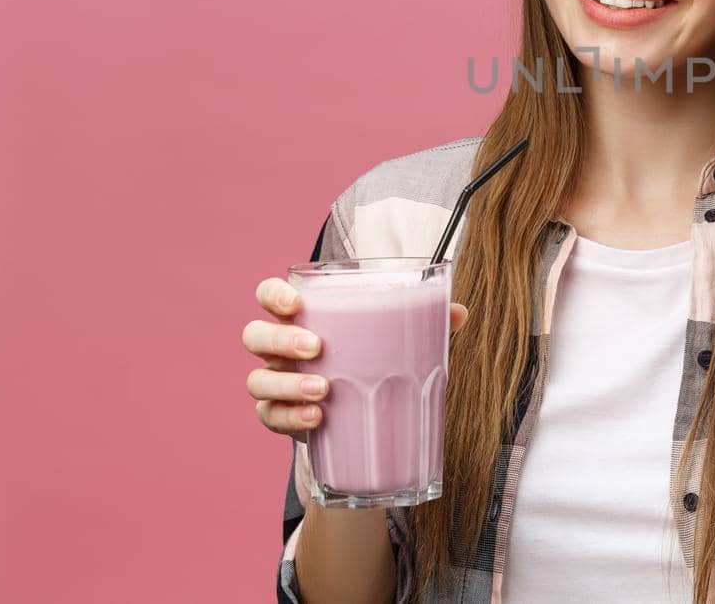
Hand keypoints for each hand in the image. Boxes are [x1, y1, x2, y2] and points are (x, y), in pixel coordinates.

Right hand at [242, 276, 469, 437]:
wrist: (357, 414)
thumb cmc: (369, 360)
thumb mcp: (394, 338)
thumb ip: (425, 321)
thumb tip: (458, 312)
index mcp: (302, 318)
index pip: (269, 296)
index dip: (273, 295)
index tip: (296, 303)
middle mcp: (279, 349)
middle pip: (255, 336)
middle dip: (280, 340)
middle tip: (316, 347)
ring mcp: (276, 384)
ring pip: (258, 380)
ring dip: (287, 384)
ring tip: (324, 391)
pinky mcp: (280, 417)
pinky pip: (270, 417)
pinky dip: (290, 417)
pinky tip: (317, 419)